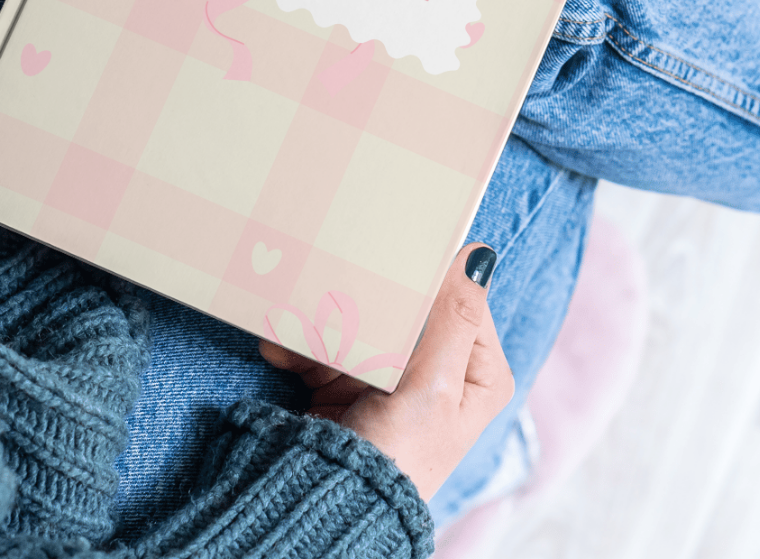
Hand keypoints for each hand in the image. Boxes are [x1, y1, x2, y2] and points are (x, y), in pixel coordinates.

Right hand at [259, 243, 514, 499]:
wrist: (333, 505)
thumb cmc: (400, 455)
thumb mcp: (434, 385)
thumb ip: (453, 318)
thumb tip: (478, 255)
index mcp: (477, 372)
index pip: (458, 300)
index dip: (426, 282)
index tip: (390, 266)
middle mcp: (439, 371)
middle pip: (406, 310)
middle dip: (364, 305)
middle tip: (334, 294)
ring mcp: (393, 377)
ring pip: (361, 324)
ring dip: (323, 326)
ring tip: (296, 326)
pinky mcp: (353, 384)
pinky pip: (329, 348)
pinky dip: (302, 347)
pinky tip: (281, 349)